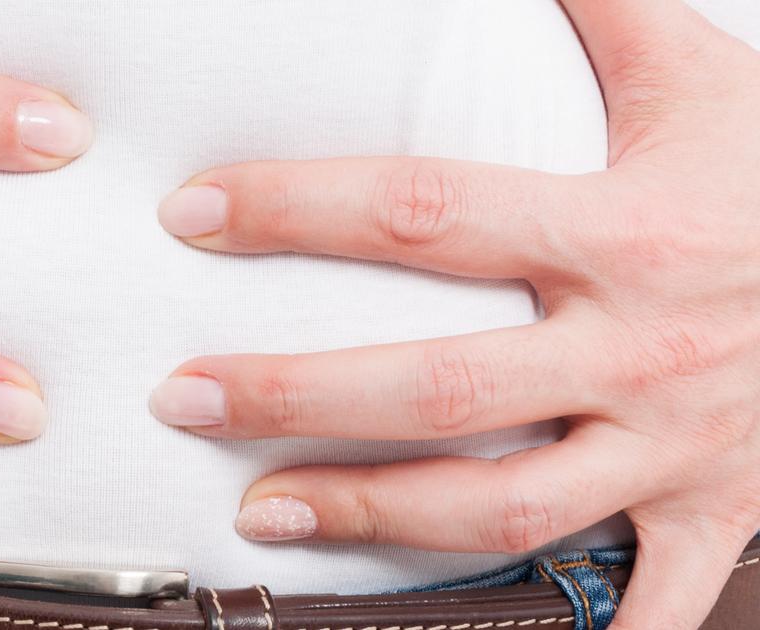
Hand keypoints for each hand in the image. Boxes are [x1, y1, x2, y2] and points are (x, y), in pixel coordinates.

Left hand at [150, 1, 758, 627]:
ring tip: (261, 512)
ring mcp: (674, 445)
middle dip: (299, 397)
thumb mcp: (695, 78)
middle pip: (443, 386)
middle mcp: (641, 345)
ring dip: (374, 516)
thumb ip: (603, 11)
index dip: (299, 211)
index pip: (426, 215)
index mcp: (625, 230)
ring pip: (506, 506)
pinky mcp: (710, 511)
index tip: (196, 216)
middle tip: (185, 398)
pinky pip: (646, 602)